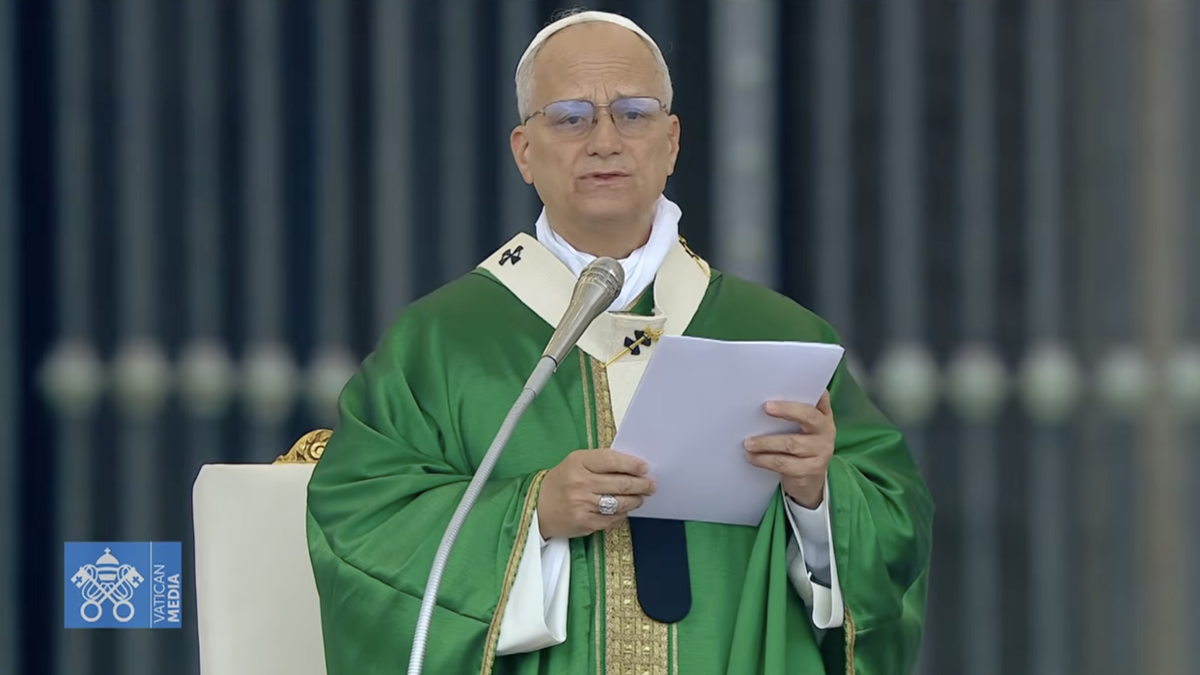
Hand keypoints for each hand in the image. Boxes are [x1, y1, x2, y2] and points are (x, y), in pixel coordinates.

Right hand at [537, 449, 655, 538]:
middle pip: (620, 483)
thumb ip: (600, 462)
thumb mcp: (575, 463)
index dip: (632, 464)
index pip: (612, 461)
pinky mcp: (585, 523)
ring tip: (641, 496)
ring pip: (620, 503)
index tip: (645, 467)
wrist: (537, 507)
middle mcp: (580, 483)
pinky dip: (623, 513)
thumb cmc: (561, 481)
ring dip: (636, 500)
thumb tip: (631, 466)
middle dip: (641, 484)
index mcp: (578, 463)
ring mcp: (583, 505)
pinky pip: (613, 519)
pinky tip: (626, 508)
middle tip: (651, 484)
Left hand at [743, 390, 835, 508]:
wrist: (811, 481)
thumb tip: (779, 389)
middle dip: (786, 410)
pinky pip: (783, 463)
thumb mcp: (807, 428)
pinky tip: (752, 457)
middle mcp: (826, 432)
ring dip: (766, 442)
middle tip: (765, 407)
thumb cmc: (804, 446)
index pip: (817, 400)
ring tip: (748, 442)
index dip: (803, 393)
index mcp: (824, 418)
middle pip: (808, 417)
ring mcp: (819, 453)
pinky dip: (764, 460)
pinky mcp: (808, 470)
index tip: (786, 389)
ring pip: (791, 444)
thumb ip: (799, 410)